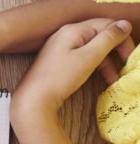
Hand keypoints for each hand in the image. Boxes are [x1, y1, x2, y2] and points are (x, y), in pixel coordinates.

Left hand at [15, 19, 133, 111]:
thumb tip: (124, 24)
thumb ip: (108, 39)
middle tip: (125, 66)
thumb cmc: (60, 77)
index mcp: (73, 30)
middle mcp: (66, 35)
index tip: (129, 56)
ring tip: (115, 78)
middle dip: (115, 51)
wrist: (34, 99)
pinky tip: (104, 79)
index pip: (106, 25)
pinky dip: (96, 67)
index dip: (121, 38)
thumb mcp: (89, 57)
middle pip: (100, 36)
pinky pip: (83, 58)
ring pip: (93, 49)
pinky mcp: (60, 61)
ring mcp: (62, 48)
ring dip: (107, 62)